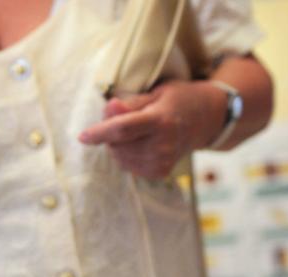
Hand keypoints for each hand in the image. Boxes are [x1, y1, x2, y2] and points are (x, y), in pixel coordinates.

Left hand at [77, 80, 225, 178]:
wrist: (206, 121)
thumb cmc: (177, 101)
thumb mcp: (156, 93)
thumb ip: (130, 104)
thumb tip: (109, 107)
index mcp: (161, 121)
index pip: (123, 129)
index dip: (99, 133)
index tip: (82, 137)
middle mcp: (163, 145)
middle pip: (117, 144)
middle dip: (110, 133)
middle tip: (127, 119)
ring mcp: (162, 162)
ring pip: (119, 157)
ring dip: (118, 145)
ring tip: (138, 132)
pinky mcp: (159, 173)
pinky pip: (128, 166)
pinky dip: (127, 155)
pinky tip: (143, 144)